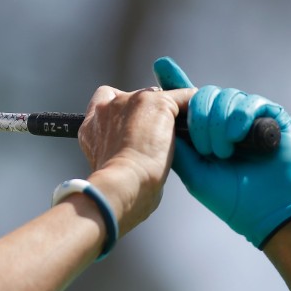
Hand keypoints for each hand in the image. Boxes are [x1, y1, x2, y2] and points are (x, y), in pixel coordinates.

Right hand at [78, 84, 189, 236]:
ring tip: (184, 137)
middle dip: (148, 114)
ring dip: (170, 113)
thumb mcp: (114, 173)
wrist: (122, 186)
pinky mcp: (155, 102)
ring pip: (159, 97)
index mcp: (90, 128)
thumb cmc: (120, 193)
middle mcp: (105, 109)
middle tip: (162, 138)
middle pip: (134, 98)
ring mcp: (129, 102)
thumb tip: (145, 173)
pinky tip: (200, 128)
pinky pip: (184, 97)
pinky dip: (194, 110)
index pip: (105, 104)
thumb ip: (122, 159)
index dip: (122, 114)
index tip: (134, 131)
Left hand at [153, 57, 290, 247]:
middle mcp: (226, 122)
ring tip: (222, 152)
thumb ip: (177, 145)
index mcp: (206, 133)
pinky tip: (237, 136)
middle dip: (199, 117)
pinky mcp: (273, 118)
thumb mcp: (194, 172)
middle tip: (205, 148)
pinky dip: (239, 118)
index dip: (176, 81)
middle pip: (205, 95)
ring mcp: (250, 119)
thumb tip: (159, 120)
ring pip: (226, 96)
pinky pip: (251, 102)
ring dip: (218, 123)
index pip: (190, 102)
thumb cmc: (230, 198)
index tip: (160, 65)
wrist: (268, 213)